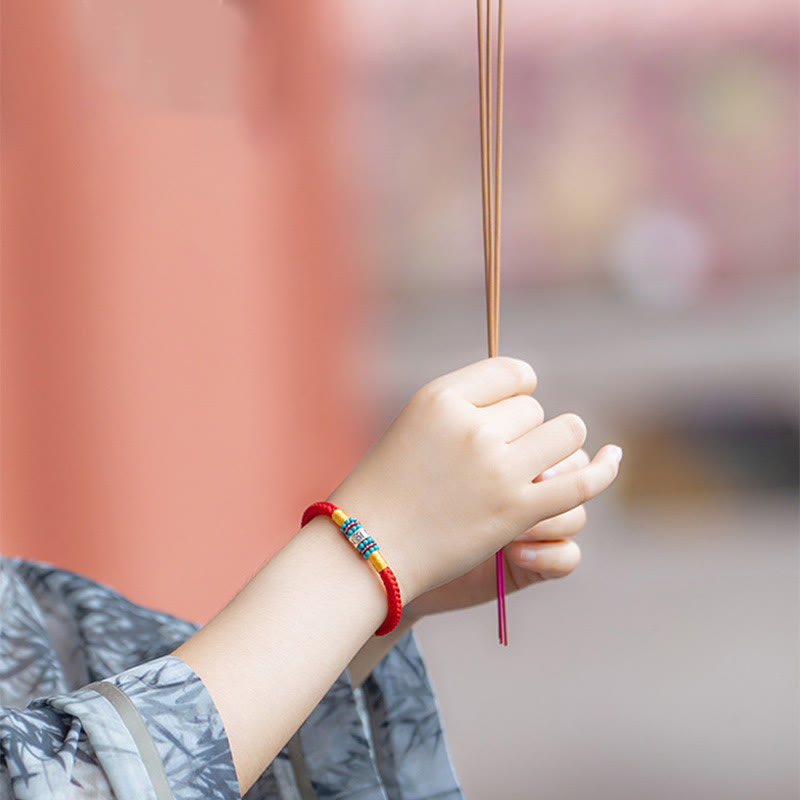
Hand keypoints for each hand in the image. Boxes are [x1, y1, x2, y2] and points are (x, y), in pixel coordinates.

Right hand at [325, 356, 622, 607]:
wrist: (367, 549)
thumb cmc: (388, 485)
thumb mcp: (416, 424)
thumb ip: (466, 403)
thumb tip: (526, 388)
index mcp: (441, 397)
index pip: (511, 372)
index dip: (517, 390)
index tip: (510, 408)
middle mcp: (471, 426)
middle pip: (535, 408)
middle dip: (524, 431)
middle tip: (495, 460)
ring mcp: (497, 469)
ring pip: (564, 434)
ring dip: (556, 448)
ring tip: (535, 466)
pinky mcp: (517, 512)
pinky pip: (579, 482)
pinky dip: (603, 470)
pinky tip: (613, 458)